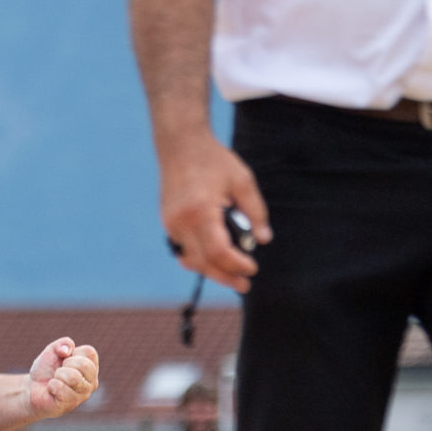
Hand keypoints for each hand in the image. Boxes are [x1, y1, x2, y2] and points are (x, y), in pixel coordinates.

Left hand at [27, 337, 99, 418]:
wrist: (32, 388)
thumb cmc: (46, 370)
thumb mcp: (53, 350)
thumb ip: (63, 344)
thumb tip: (66, 350)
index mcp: (91, 366)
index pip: (89, 352)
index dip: (72, 353)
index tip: (64, 360)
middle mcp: (92, 381)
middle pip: (84, 365)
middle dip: (65, 365)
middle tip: (58, 372)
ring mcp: (83, 395)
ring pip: (73, 377)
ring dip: (57, 376)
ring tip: (55, 381)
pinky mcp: (71, 404)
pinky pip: (61, 388)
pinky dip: (51, 385)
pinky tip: (52, 390)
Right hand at [159, 132, 271, 292]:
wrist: (180, 145)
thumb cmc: (214, 160)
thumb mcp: (243, 181)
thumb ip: (255, 211)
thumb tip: (263, 240)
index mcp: (201, 211)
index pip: (218, 251)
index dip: (236, 265)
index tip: (252, 269)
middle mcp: (181, 222)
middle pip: (203, 262)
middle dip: (225, 276)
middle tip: (245, 285)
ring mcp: (171, 224)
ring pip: (191, 260)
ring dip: (211, 271)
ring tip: (232, 276)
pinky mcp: (168, 223)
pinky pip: (183, 250)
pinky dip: (199, 259)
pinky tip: (214, 261)